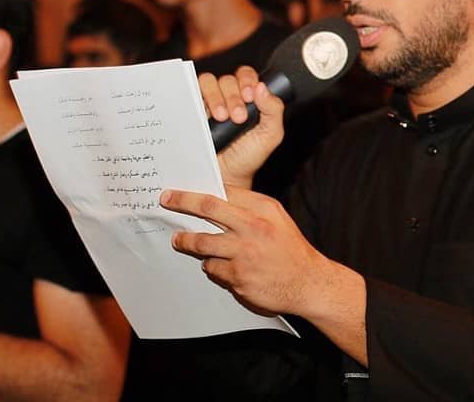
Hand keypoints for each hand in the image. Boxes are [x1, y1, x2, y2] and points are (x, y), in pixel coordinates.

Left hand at [162, 186, 330, 316]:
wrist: (307, 283)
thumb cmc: (289, 248)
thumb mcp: (276, 217)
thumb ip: (250, 206)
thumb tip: (219, 198)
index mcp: (262, 209)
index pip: (224, 192)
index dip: (199, 190)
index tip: (181, 190)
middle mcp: (253, 228)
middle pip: (208, 209)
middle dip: (183, 202)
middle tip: (166, 200)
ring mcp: (244, 254)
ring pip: (203, 243)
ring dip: (187, 241)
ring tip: (179, 240)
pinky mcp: (238, 278)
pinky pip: (212, 268)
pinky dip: (210, 266)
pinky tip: (217, 265)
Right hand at [199, 67, 284, 187]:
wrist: (224, 177)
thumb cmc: (246, 157)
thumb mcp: (269, 135)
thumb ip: (273, 110)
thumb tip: (263, 87)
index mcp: (248, 98)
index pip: (246, 76)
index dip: (247, 81)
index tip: (250, 96)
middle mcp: (228, 97)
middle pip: (228, 78)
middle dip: (234, 96)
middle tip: (238, 117)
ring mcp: (209, 102)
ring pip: (209, 81)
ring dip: (216, 97)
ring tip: (222, 118)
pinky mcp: (192, 110)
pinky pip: (191, 93)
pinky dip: (198, 98)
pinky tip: (207, 116)